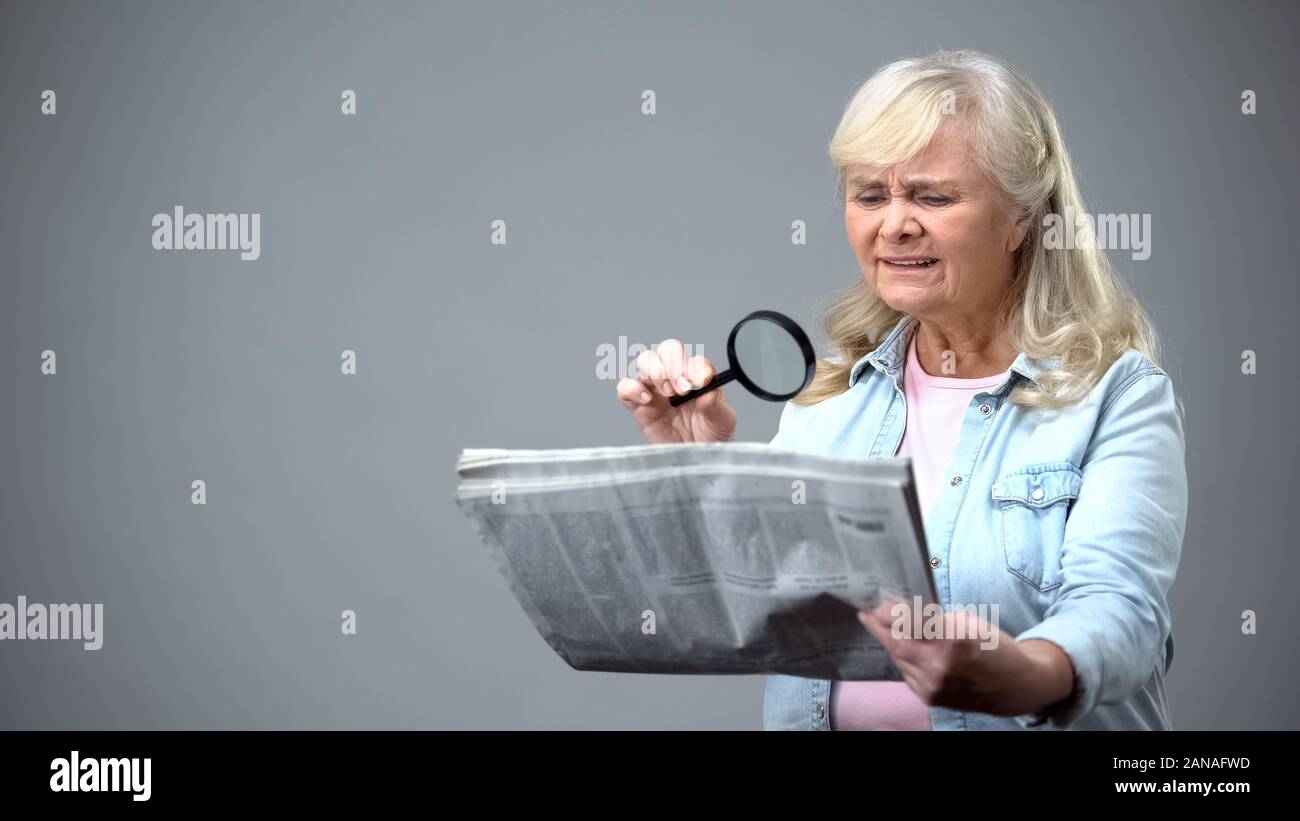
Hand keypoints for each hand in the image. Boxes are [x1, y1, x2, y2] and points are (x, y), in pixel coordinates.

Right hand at [616, 338, 735, 443]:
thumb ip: (716, 403)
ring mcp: (655, 391)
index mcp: (698, 377)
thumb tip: (705, 386)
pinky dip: (631, 388)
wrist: (697, 461)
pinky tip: (647, 400)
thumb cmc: (711, 437)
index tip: (699, 383)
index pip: (693, 359)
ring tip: (668, 393)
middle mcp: (675, 378)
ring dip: (655, 371)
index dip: (694, 367)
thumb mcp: (723, 421)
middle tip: (682, 388)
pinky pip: (625, 387)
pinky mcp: (639, 407)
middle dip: (673, 363)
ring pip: (645, 361)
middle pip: (667, 349)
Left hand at [857, 598, 1074, 716]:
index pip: (907, 622)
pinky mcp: (930, 698)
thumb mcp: (969, 622)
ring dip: (888, 640)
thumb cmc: (995, 648)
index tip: (880, 602)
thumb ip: (935, 618)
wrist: (1015, 686)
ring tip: (878, 625)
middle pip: (896, 641)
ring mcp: (933, 686)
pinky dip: (901, 658)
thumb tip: (904, 609)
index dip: (889, 611)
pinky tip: (899, 646)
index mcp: (952, 641)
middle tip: (868, 612)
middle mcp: (939, 666)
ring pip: (898, 658)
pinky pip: (906, 673)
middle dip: (879, 625)